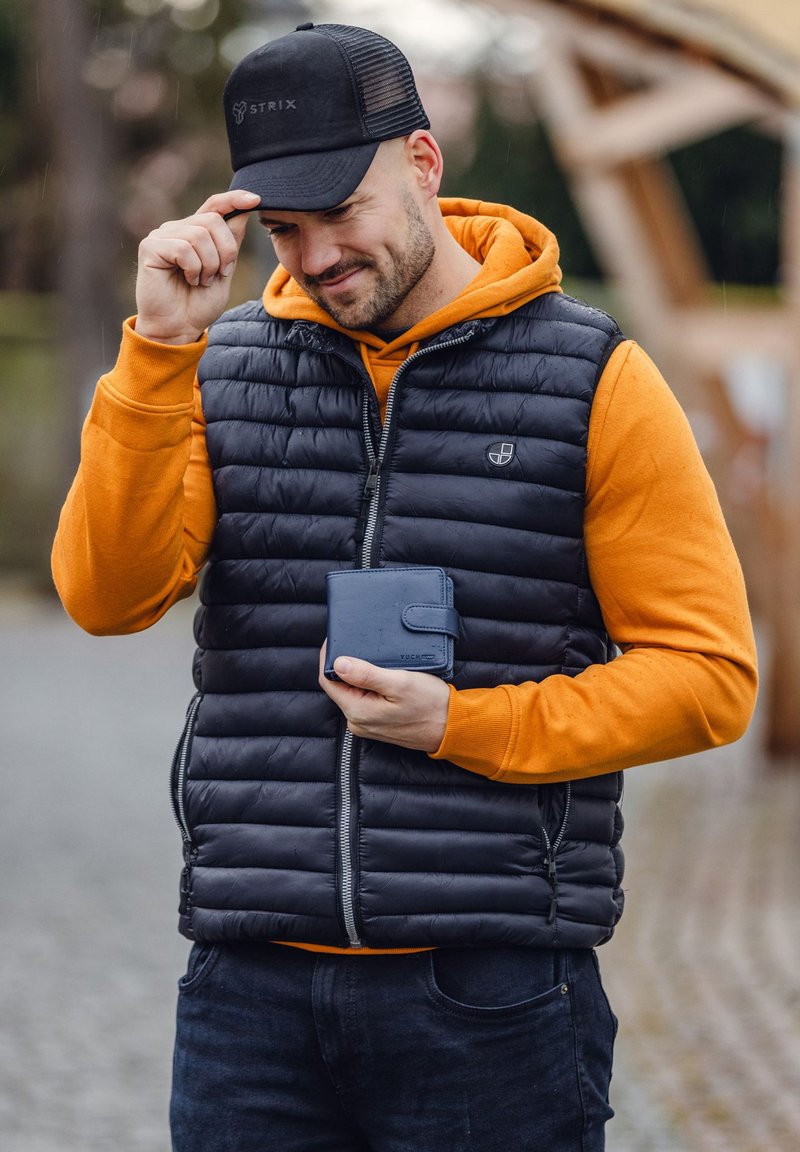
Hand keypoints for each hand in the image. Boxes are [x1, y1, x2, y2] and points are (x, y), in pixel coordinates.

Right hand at [135, 189, 260, 343]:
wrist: (178, 328)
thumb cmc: (198, 304)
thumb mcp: (224, 271)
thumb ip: (231, 242)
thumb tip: (245, 210)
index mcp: (195, 232)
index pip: (215, 205)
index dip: (234, 199)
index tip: (256, 200)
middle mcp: (177, 229)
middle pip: (213, 220)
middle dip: (226, 251)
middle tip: (220, 275)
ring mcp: (162, 236)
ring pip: (199, 235)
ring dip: (209, 264)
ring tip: (201, 281)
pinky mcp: (150, 247)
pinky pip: (183, 248)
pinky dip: (193, 268)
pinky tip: (188, 280)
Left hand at [319, 644, 450, 751]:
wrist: (452, 727)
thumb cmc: (430, 705)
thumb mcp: (399, 683)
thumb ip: (366, 674)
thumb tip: (338, 663)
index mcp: (357, 711)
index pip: (328, 681)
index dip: (328, 657)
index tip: (335, 638)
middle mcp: (357, 721)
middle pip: (339, 686)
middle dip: (345, 664)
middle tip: (357, 642)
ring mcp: (367, 724)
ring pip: (352, 692)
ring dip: (359, 674)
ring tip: (373, 657)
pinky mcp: (377, 723)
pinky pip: (365, 700)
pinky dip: (369, 685)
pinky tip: (382, 674)